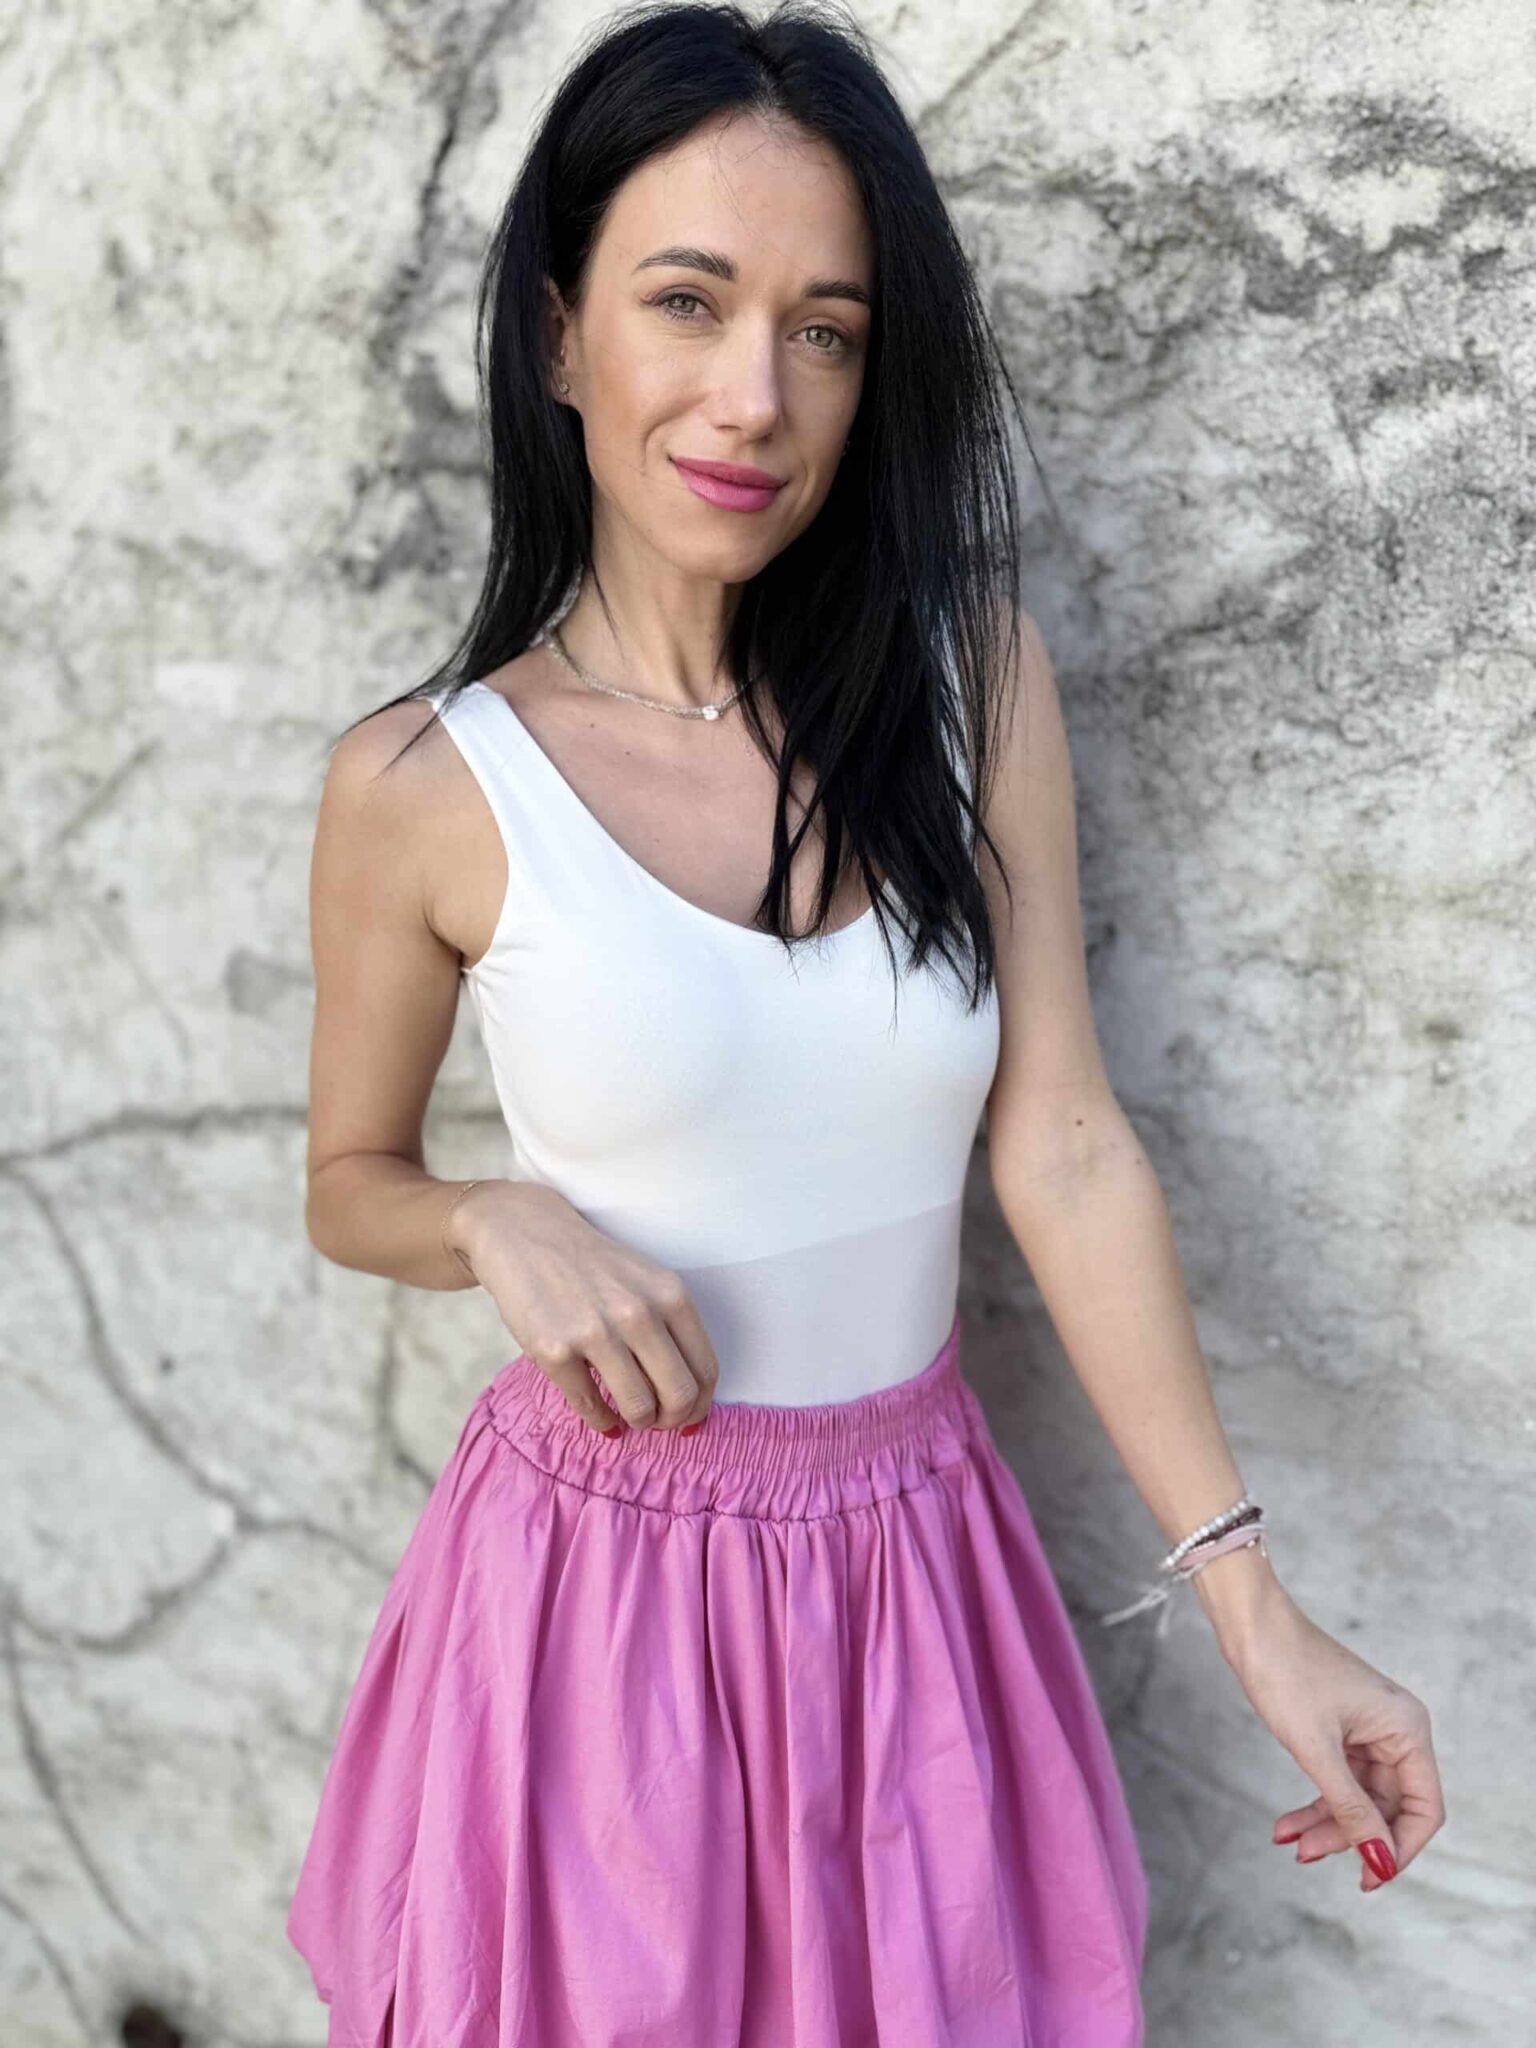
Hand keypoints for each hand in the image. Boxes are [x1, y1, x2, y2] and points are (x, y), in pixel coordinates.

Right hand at [452, 1180, 719, 1434]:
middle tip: (658, 1421)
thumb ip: (671, 1330)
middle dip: (672, 1420)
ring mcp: (595, 1332)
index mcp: (670, 1295)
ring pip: (639, 1408)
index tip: (688, 1417)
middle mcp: (638, 1313)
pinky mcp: (554, 1351)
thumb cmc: (593, 1266)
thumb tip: (692, 1400)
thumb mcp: (646, 1282)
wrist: (526, 1236)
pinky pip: (590, 1407)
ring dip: (638, 1422)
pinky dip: (602, 1422)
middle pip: (679, 1396)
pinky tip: (603, 1418)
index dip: (700, 1405)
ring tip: (629, 1417)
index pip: (705, 1370)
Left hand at [1222, 1583, 1444, 1891]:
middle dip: (1349, 1835)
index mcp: (1407, 1729)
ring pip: (1358, 1797)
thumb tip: (1380, 1861)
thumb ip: (1350, 1807)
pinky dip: (1315, 1803)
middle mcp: (1396, 1731)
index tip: (1370, 1877)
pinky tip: (1288, 1826)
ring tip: (1290, 1842)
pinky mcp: (1341, 1730)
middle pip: (1387, 1806)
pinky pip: (1338, 1779)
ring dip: (1326, 1823)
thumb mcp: (1316, 1748)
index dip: (1400, 1847)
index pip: (1424, 1808)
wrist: (1250, 1625)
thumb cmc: (1285, 1671)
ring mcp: (1368, 1730)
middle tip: (1308, 1856)